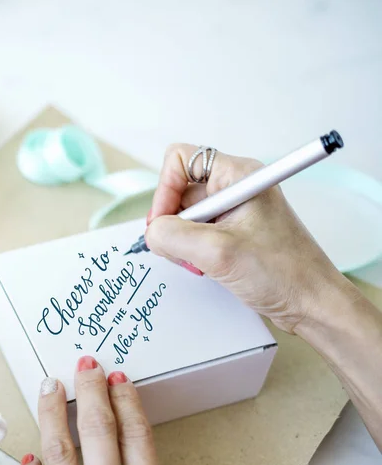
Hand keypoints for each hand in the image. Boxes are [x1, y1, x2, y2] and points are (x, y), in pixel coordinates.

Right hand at [145, 144, 353, 332]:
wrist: (312, 304)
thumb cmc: (282, 273)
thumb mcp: (218, 252)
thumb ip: (173, 235)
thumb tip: (151, 232)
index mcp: (237, 176)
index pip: (180, 160)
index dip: (164, 190)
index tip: (163, 223)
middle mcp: (235, 188)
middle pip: (179, 192)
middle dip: (172, 224)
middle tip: (182, 251)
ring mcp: (234, 212)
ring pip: (185, 217)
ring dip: (182, 242)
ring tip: (199, 264)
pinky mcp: (234, 233)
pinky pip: (197, 234)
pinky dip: (192, 252)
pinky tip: (205, 268)